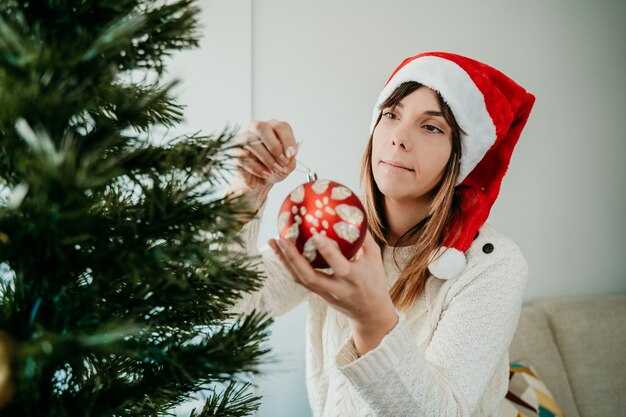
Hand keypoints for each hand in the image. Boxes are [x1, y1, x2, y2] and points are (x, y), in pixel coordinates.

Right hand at [229, 119, 298, 196]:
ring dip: (266, 158)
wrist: (259, 182)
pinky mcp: (235, 153)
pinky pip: (243, 157)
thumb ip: (290, 160)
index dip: (288, 140)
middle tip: (282, 161)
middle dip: (274, 146)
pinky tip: (266, 174)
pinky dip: (257, 168)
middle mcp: (256, 130)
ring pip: (251, 141)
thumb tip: (288, 157)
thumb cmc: (273, 169)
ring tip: (274, 170)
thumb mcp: (287, 166)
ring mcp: (243, 140)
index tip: (292, 155)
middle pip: (262, 127)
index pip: (281, 126)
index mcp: (272, 128)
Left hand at [268, 230, 398, 354]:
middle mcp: (337, 288)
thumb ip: (364, 238)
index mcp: (354, 278)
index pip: (339, 266)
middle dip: (293, 258)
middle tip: (283, 238)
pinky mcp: (317, 294)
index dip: (327, 251)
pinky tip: (280, 251)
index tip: (316, 235)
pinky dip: (288, 265)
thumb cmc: (374, 281)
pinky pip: (299, 279)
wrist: (369, 313)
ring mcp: (325, 293)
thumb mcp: (375, 258)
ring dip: (284, 260)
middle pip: (309, 277)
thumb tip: (354, 213)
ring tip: (274, 241)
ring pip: (300, 279)